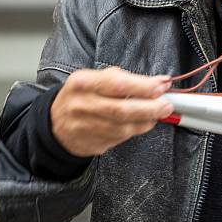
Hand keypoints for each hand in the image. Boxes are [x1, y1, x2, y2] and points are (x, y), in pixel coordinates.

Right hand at [50, 67, 173, 156]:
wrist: (55, 124)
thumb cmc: (80, 97)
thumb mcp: (92, 79)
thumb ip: (120, 78)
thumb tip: (154, 82)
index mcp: (82, 83)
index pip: (117, 84)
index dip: (144, 86)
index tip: (162, 85)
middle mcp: (82, 105)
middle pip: (123, 109)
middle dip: (151, 107)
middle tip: (167, 105)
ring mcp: (86, 127)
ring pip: (124, 127)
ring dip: (146, 121)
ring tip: (158, 114)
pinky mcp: (93, 143)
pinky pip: (120, 138)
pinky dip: (136, 130)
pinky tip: (143, 123)